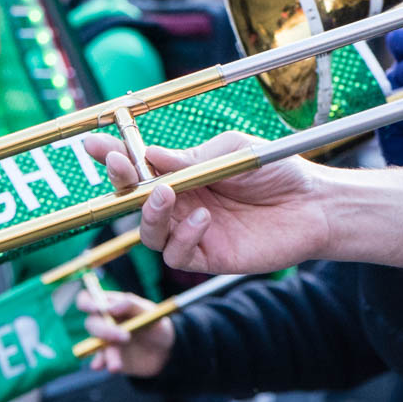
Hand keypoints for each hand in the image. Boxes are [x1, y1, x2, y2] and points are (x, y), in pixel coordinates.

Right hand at [76, 289, 173, 375]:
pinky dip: (99, 362)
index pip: (89, 299)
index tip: (97, 309)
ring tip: (117, 365)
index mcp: (112, 304)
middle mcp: (104, 321)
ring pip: (96, 344)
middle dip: (105, 330)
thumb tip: (109, 307)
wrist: (164, 353)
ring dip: (106, 353)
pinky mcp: (107, 356)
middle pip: (92, 323)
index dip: (87, 303)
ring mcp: (105, 340)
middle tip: (125, 337)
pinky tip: (100, 366)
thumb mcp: (150, 313)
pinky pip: (99, 360)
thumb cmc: (156, 326)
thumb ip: (131, 305)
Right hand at [82, 131, 332, 273]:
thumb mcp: (230, 151)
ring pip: (148, 231)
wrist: (311, 204)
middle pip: (133, 199)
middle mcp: (181, 202)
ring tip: (167, 194)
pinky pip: (177, 254)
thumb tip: (147, 156)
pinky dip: (183, 237)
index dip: (111, 156)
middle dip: (121, 182)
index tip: (90, 145)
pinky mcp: (207, 256)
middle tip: (121, 167)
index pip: (138, 165)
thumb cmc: (274, 170)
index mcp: (182, 172)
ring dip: (149, 213)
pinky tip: (205, 220)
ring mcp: (191, 230)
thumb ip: (189, 158)